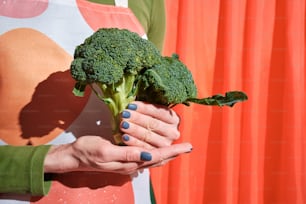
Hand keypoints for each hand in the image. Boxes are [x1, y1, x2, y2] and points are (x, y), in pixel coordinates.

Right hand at [44, 136, 191, 174]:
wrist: (75, 157)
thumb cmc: (88, 151)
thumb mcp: (106, 150)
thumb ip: (127, 154)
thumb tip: (148, 155)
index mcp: (129, 162)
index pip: (157, 156)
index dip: (173, 151)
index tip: (187, 146)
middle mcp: (132, 164)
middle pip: (158, 159)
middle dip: (174, 153)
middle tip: (187, 146)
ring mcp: (128, 163)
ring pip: (153, 159)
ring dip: (167, 153)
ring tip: (177, 148)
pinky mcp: (124, 159)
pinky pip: (145, 157)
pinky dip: (156, 152)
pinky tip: (158, 149)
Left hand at [119, 101, 179, 148]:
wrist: (150, 139)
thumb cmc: (146, 120)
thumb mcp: (149, 112)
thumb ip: (145, 107)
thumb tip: (131, 98)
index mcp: (174, 119)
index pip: (159, 112)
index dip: (144, 108)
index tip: (130, 105)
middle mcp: (173, 132)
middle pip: (154, 124)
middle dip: (137, 118)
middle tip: (124, 114)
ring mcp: (166, 145)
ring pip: (149, 136)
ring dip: (134, 130)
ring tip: (122, 124)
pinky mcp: (157, 155)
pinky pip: (144, 148)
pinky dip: (133, 142)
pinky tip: (124, 137)